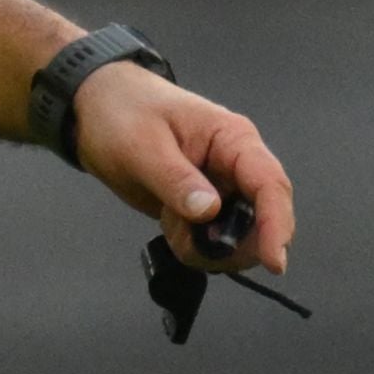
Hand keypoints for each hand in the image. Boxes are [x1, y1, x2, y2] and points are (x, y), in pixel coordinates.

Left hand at [68, 62, 294, 276]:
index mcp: (233, 139)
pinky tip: (170, 223)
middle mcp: (236, 166)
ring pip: (239, 239)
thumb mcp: (143, 146)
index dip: (277, 225)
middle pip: (261, 220)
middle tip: (188, 240)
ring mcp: (223, 189)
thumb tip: (209, 212)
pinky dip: (194, 247)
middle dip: (232, 245)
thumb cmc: (123, 113)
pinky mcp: (206, 209)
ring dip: (207, 248)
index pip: (270, 184)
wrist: (96, 110)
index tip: (274, 263)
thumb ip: (176, 180)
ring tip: (170, 223)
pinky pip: (215, 243)